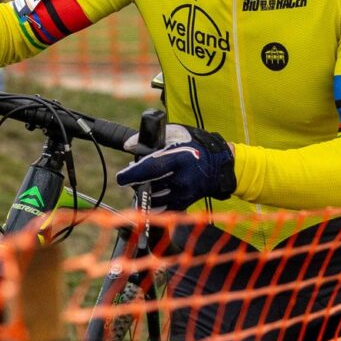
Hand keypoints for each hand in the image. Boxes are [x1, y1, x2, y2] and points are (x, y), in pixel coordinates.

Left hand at [116, 124, 235, 209]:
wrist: (220, 166)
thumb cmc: (196, 145)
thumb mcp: (176, 133)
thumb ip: (150, 139)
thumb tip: (128, 146)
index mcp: (180, 159)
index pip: (151, 169)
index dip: (133, 175)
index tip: (121, 177)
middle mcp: (183, 180)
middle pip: (149, 186)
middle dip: (135, 181)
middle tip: (130, 175)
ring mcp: (185, 195)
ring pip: (153, 198)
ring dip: (144, 190)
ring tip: (144, 179)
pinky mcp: (185, 204)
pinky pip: (162, 208)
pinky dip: (153, 201)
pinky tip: (152, 190)